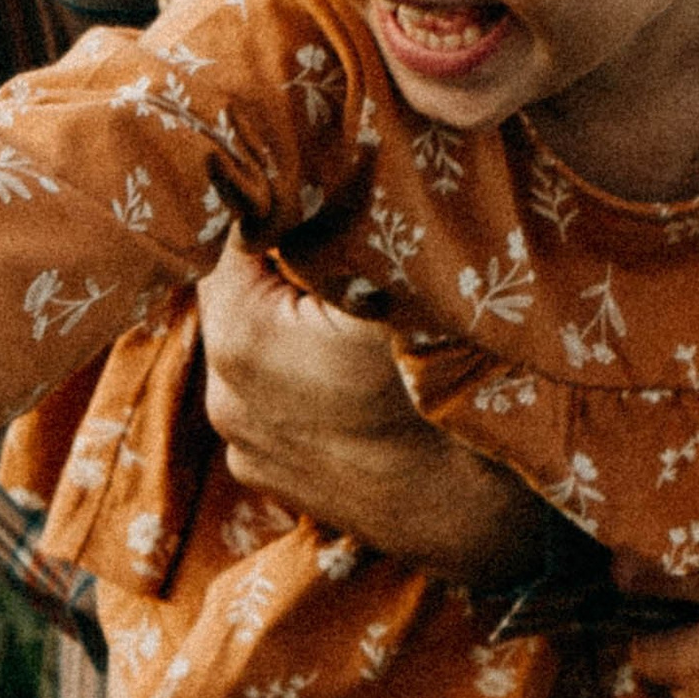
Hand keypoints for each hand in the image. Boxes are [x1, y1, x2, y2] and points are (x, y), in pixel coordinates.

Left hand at [196, 243, 538, 587]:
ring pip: (258, 349)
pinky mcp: (271, 478)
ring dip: (292, 331)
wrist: (475, 514)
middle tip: (354, 270)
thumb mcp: (396, 290)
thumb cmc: (441, 394)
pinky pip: (273, 401)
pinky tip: (354, 385)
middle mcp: (223, 395)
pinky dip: (301, 383)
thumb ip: (339, 232)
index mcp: (240, 336)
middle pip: (244, 295)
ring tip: (358, 333)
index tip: (332, 212)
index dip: (288, 217)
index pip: (239, 238)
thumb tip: (312, 182)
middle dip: (287, 276)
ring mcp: (245, 445)